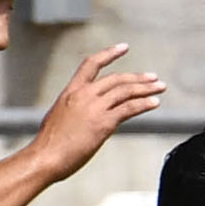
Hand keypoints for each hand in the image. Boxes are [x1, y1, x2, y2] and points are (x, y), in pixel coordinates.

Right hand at [28, 45, 164, 177]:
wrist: (44, 158)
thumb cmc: (48, 145)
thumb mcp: (58, 118)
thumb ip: (74, 111)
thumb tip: (82, 116)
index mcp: (71, 92)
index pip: (91, 64)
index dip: (109, 54)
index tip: (124, 47)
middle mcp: (84, 95)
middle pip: (116, 79)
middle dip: (138, 77)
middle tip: (153, 78)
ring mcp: (94, 108)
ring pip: (126, 91)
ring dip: (146, 88)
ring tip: (160, 88)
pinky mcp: (102, 123)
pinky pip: (129, 108)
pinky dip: (144, 104)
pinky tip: (154, 103)